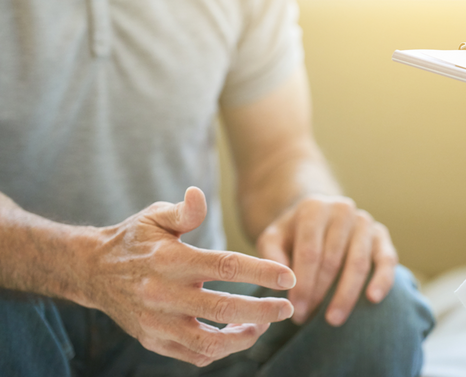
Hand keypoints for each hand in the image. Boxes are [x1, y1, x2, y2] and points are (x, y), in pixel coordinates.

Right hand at [81, 188, 296, 366]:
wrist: (91, 271)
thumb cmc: (134, 240)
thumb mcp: (154, 216)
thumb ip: (184, 211)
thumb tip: (198, 194)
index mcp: (170, 259)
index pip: (224, 266)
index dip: (260, 272)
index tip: (288, 277)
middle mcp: (163, 294)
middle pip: (223, 309)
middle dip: (263, 311)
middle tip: (289, 307)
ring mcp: (157, 322)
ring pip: (208, 342)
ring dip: (243, 338)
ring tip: (262, 324)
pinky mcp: (152, 341)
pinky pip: (193, 355)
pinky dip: (219, 350)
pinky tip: (236, 335)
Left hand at [256, 196, 397, 326]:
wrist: (317, 217)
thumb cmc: (292, 234)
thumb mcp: (273, 238)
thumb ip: (271, 255)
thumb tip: (283, 280)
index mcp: (314, 208)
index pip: (309, 252)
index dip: (303, 283)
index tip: (295, 309)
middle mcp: (342, 210)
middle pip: (333, 259)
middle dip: (319, 293)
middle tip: (307, 318)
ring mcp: (364, 222)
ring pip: (358, 262)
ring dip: (346, 294)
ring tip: (333, 319)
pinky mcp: (381, 235)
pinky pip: (387, 259)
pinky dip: (382, 280)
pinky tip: (373, 298)